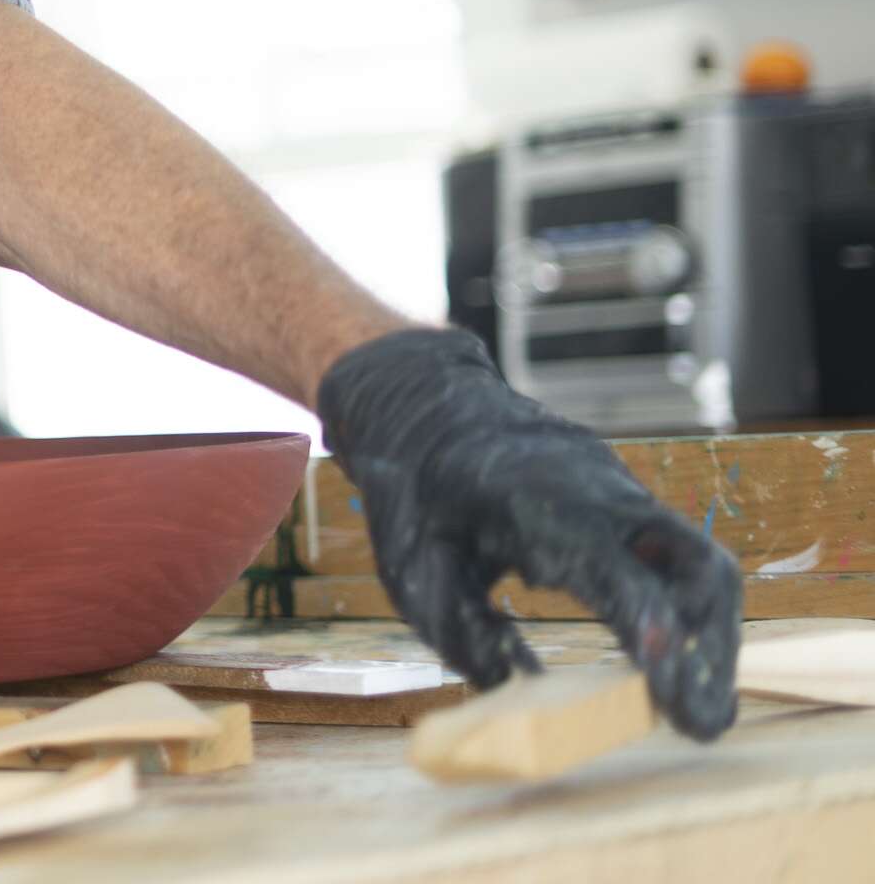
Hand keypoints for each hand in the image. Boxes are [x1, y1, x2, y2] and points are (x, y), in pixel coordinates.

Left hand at [318, 326, 740, 737]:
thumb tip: (518, 692)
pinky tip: (672, 659)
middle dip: (713, 650)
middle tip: (703, 723)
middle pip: (701, 570)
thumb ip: (464, 631)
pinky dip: (690, 610)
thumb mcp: (413, 564)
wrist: (425, 404)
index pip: (626, 579)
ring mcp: (625, 495)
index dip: (658, 641)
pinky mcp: (628, 501)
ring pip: (703, 563)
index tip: (674, 702)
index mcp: (547, 511)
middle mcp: (605, 499)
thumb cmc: (415, 489)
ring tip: (694, 703)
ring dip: (711, 635)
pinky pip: (680, 556)